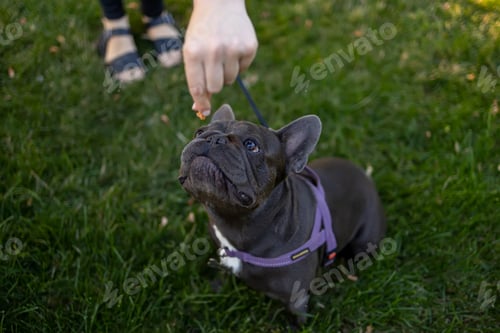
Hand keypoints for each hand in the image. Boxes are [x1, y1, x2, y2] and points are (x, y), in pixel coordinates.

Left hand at [183, 0, 257, 116]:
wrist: (220, 3)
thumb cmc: (202, 32)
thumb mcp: (192, 51)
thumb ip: (195, 79)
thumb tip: (201, 109)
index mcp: (193, 52)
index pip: (197, 87)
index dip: (201, 102)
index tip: (203, 110)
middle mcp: (213, 51)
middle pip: (216, 88)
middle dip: (214, 85)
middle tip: (213, 71)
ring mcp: (233, 48)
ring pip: (230, 79)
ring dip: (226, 73)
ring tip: (222, 54)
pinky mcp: (249, 47)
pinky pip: (243, 69)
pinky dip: (238, 63)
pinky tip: (233, 47)